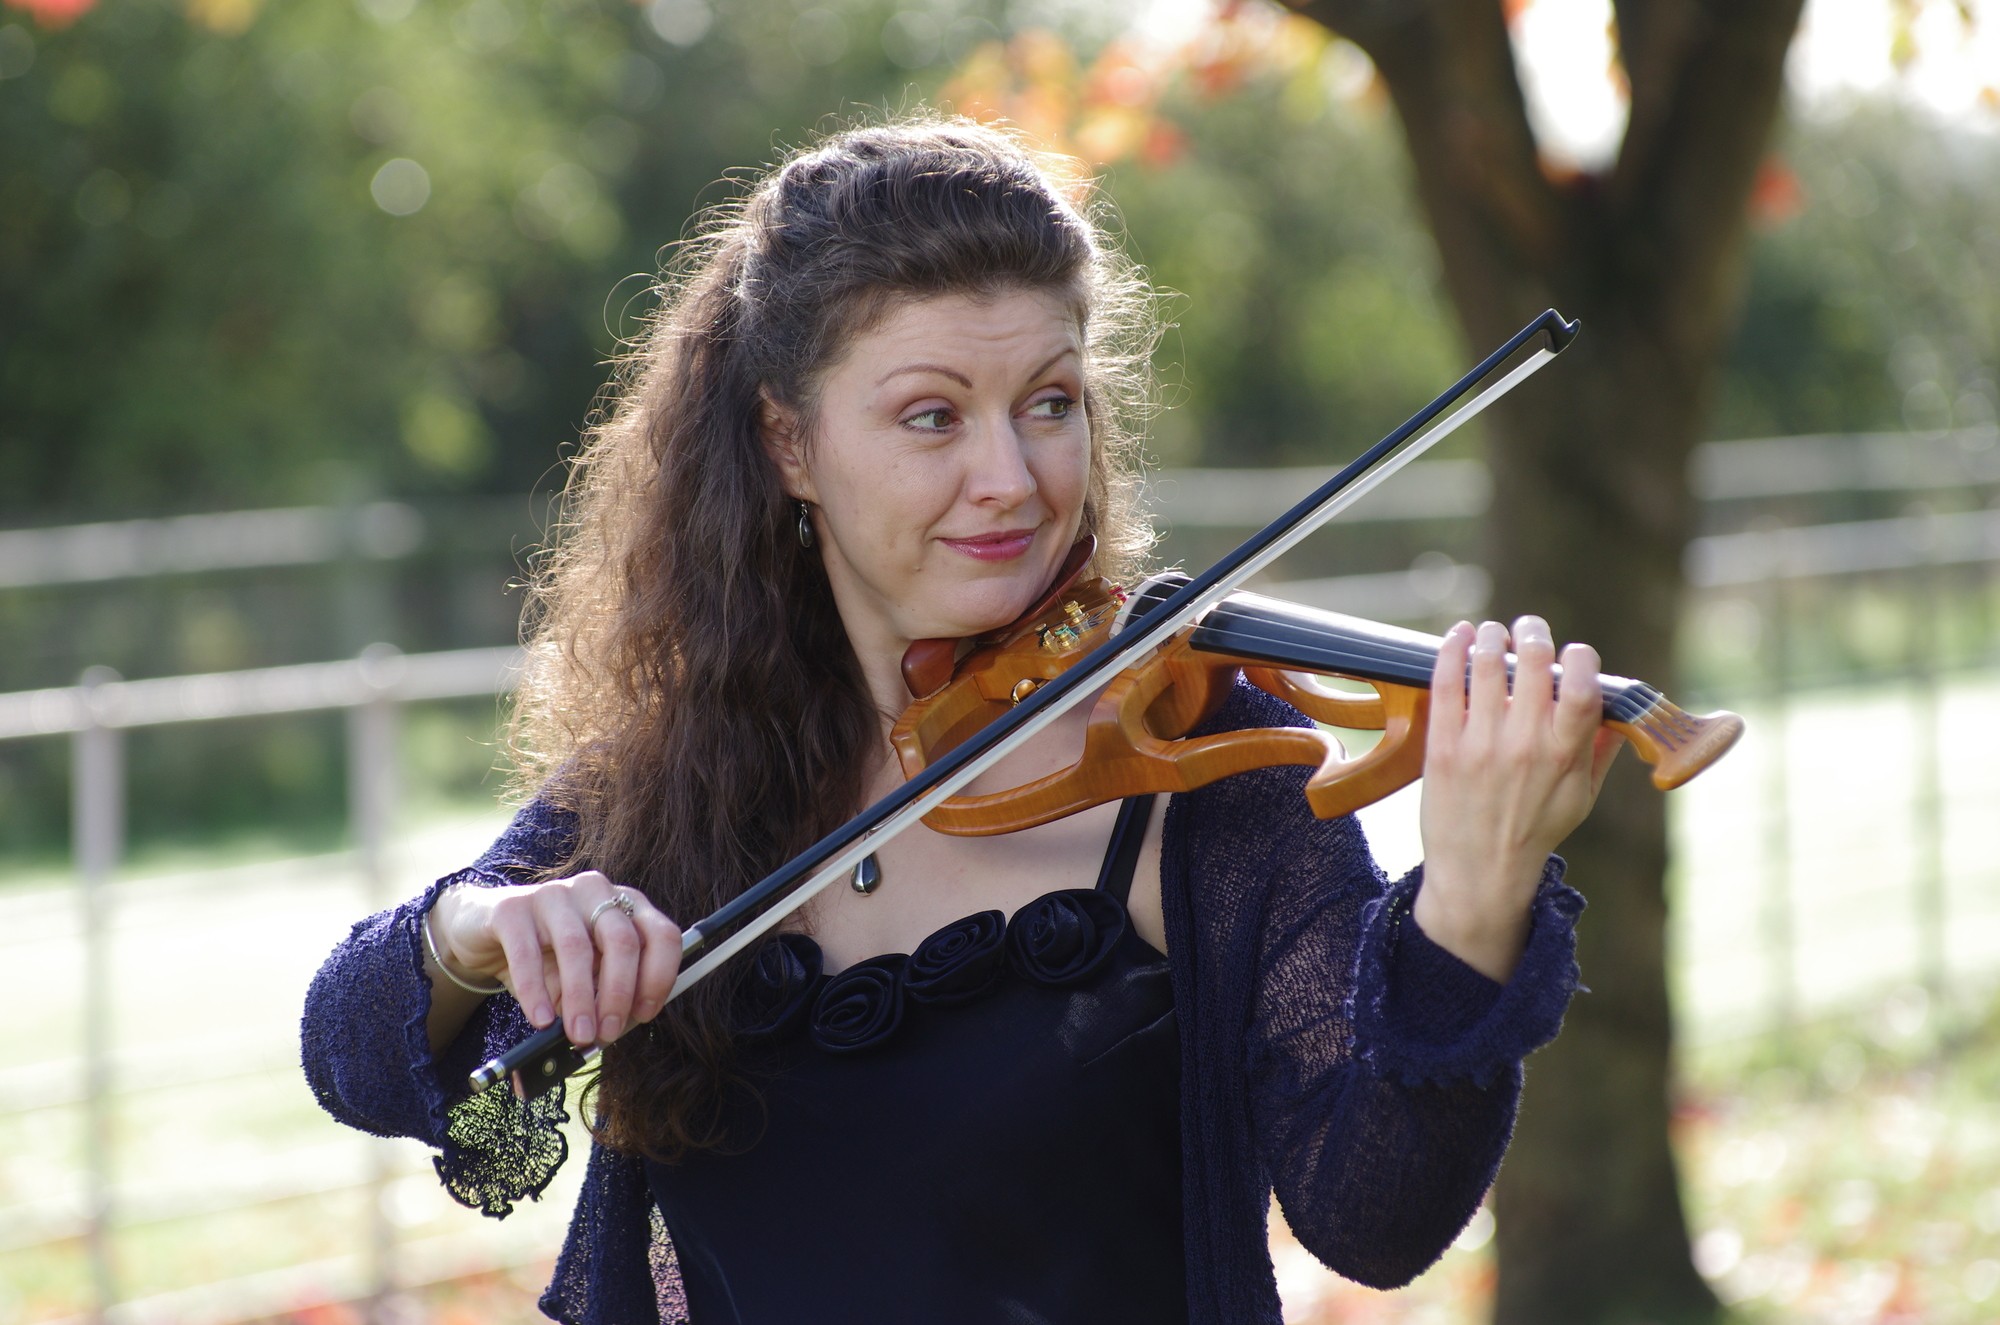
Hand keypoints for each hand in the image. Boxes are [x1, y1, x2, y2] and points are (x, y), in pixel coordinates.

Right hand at [429, 871, 682, 1046]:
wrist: (483, 933)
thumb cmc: (545, 957)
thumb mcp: (583, 978)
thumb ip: (602, 998)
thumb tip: (610, 1035)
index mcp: (625, 905)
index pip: (661, 935)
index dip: (659, 977)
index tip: (645, 1014)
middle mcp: (595, 892)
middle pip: (622, 941)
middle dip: (619, 994)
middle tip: (607, 1034)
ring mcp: (554, 894)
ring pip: (577, 947)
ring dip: (580, 999)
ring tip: (578, 1035)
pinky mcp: (512, 908)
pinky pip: (527, 953)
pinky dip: (536, 992)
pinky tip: (541, 1019)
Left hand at [1413, 616, 1622, 980]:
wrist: (1478, 874)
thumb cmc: (1534, 832)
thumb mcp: (1581, 797)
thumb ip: (1600, 749)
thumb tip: (1621, 709)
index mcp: (1565, 755)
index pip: (1583, 687)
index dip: (1581, 658)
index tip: (1574, 652)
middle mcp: (1524, 745)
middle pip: (1534, 664)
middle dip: (1534, 633)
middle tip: (1529, 628)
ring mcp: (1480, 744)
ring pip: (1488, 665)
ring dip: (1493, 636)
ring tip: (1493, 631)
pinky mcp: (1442, 747)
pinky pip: (1446, 684)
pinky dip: (1452, 650)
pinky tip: (1460, 636)